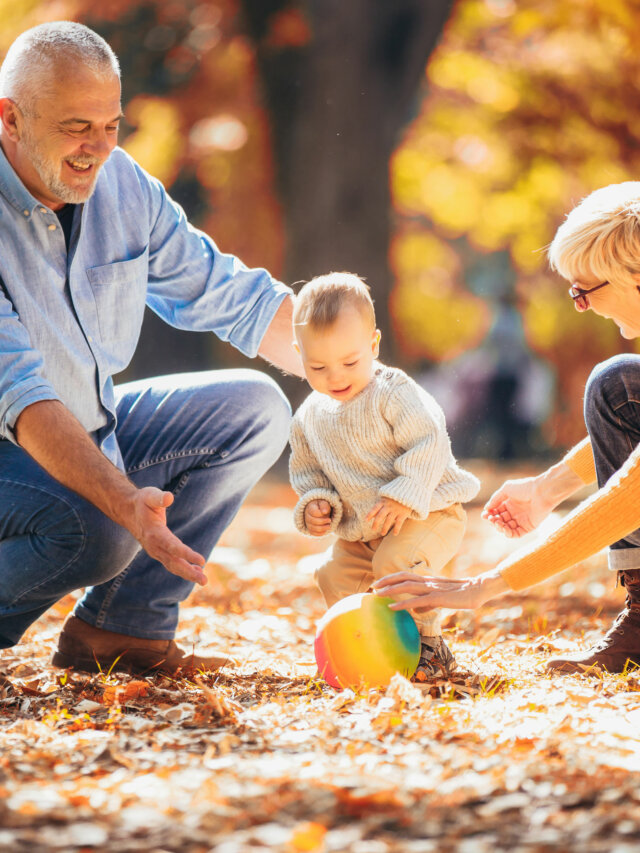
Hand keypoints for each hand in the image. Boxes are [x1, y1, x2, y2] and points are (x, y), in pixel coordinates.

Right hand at [126, 487, 206, 584]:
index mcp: (154, 533)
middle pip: (173, 562)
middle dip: (189, 572)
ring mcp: (156, 551)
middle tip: (204, 581)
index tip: (202, 561)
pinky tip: (197, 572)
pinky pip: (172, 564)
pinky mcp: (159, 553)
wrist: (129, 512)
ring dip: (188, 574)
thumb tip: (169, 498)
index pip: (173, 546)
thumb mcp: (150, 495)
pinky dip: (184, 569)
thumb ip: (159, 498)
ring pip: (173, 566)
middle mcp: (154, 546)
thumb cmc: (143, 502)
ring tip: (203, 581)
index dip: (187, 554)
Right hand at [305, 499, 331, 535]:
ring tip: (329, 526)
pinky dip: (319, 533)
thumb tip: (324, 512)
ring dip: (322, 528)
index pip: (313, 512)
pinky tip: (325, 531)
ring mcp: (308, 523)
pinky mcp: (310, 528)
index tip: (327, 514)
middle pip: (312, 521)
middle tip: (330, 520)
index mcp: (310, 508)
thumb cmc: (322, 506)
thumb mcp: (324, 503)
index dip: (321, 514)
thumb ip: (324, 506)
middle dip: (322, 522)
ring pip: (312, 528)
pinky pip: (313, 533)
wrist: (319, 510)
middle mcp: (307, 516)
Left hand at [366, 496, 411, 535]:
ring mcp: (396, 510)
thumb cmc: (395, 496)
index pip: (375, 508)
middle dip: (376, 523)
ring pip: (388, 521)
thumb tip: (371, 516)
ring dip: (385, 528)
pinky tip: (394, 534)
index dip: (370, 514)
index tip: (365, 520)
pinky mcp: (403, 513)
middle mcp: (389, 506)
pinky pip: (399, 523)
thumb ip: (379, 506)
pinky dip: (396, 529)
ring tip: (382, 533)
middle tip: (373, 529)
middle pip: (380, 516)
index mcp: (384, 501)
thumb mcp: (386, 498)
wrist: (410, 491)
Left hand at [372, 570, 507, 611]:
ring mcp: (432, 588)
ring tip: (377, 594)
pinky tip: (391, 607)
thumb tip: (415, 608)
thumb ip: (427, 602)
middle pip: (402, 577)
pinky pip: (416, 600)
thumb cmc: (462, 594)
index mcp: (429, 580)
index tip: (380, 583)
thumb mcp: (441, 599)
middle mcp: (428, 581)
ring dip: (390, 590)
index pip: (406, 575)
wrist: (479, 589)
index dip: (392, 578)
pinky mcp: (437, 597)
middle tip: (373, 586)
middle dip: (386, 581)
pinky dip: (402, 604)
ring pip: (406, 586)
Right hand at [482, 476, 553, 537]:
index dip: (489, 514)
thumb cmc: (525, 487)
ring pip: (506, 528)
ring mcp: (521, 520)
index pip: (496, 512)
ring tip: (498, 523)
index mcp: (509, 503)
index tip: (485, 515)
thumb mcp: (506, 489)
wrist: (542, 492)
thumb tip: (486, 508)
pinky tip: (505, 528)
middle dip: (493, 521)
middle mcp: (515, 513)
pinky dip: (508, 534)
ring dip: (499, 528)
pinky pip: (516, 534)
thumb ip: (495, 499)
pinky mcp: (528, 527)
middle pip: (500, 521)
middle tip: (491, 519)